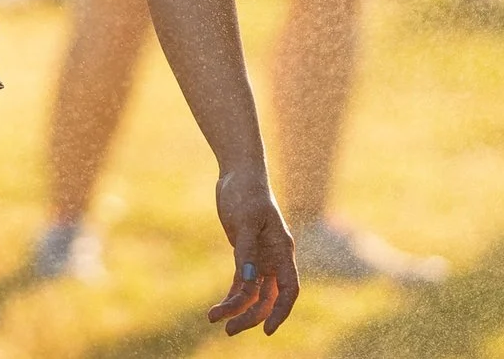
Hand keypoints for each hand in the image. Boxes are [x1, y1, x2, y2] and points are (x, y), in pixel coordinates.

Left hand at [207, 167, 297, 335]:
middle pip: (268, 297)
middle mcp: (275, 258)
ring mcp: (260, 258)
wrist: (238, 174)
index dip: (281, 311)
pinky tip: (217, 310)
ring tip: (214, 319)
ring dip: (237, 308)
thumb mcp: (245, 221)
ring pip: (253, 294)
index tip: (268, 330)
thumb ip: (246, 252)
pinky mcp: (245, 256)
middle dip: (251, 315)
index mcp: (282, 250)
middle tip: (229, 329)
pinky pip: (241, 284)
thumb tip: (247, 282)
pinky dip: (231, 297)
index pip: (289, 289)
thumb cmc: (246, 193)